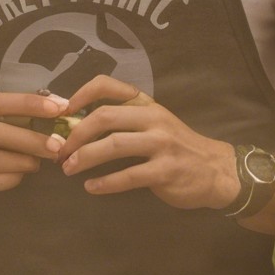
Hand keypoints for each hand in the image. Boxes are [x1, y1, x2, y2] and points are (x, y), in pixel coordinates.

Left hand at [56, 76, 238, 209]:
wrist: (215, 170)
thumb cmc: (177, 147)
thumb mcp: (155, 123)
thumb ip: (124, 119)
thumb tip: (77, 122)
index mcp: (146, 104)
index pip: (109, 86)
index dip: (81, 94)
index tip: (62, 111)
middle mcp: (153, 119)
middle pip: (105, 117)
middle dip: (76, 134)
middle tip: (60, 150)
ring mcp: (161, 144)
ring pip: (113, 145)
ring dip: (84, 158)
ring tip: (68, 169)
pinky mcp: (165, 171)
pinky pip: (128, 176)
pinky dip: (105, 183)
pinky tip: (91, 187)